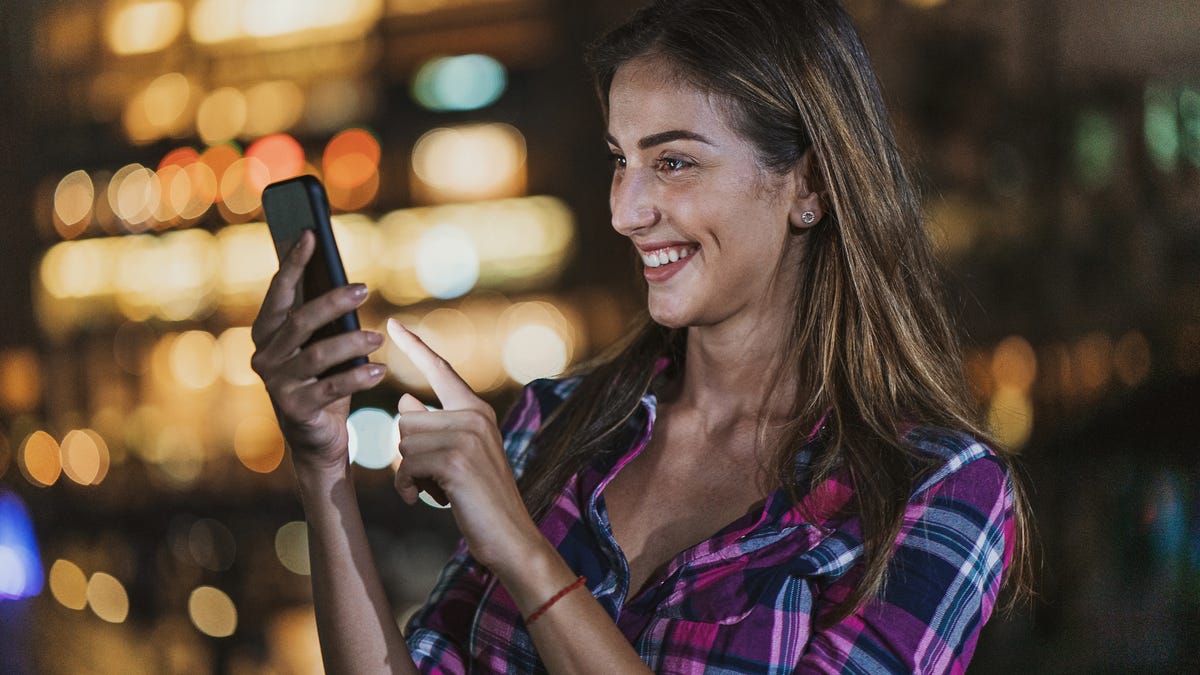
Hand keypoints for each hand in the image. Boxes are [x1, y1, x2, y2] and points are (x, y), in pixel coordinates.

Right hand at [250, 231, 386, 469]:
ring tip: (378, 338)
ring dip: (352, 342)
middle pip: (300, 321)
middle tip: (364, 289)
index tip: (310, 234)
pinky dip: (358, 377)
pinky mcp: (295, 409)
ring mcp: (277, 384)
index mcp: (268, 334)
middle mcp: (265, 357)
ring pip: (318, 354)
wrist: (317, 440)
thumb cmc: (323, 383)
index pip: (279, 293)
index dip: (293, 263)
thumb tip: (347, 281)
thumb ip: (327, 320)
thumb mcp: (323, 347)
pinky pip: (331, 387)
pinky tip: (380, 370)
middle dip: (332, 301)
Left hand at [387, 319, 543, 573]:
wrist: (511, 539)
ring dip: (410, 474)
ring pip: (404, 441)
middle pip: (406, 418)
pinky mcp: (455, 460)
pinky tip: (432, 501)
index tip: (392, 322)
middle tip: (437, 480)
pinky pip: (407, 464)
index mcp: (477, 410)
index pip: (440, 369)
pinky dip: (410, 488)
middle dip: (410, 454)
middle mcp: (474, 415)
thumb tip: (405, 400)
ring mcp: (467, 436)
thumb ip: (434, 427)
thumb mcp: (457, 458)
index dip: (414, 346)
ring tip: (440, 490)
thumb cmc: (480, 501)